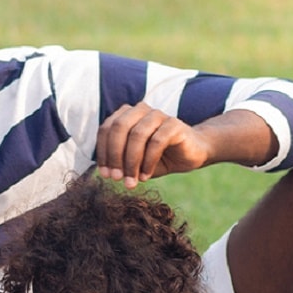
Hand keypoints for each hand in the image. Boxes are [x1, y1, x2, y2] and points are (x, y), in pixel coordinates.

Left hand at [95, 103, 215, 183]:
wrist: (190, 154)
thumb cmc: (157, 157)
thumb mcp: (133, 161)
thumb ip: (118, 161)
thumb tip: (103, 172)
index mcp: (126, 115)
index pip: (106, 129)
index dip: (103, 152)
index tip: (105, 174)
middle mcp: (140, 110)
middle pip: (119, 128)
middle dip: (115, 155)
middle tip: (115, 178)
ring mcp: (158, 115)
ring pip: (137, 134)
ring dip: (131, 161)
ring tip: (131, 181)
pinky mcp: (174, 124)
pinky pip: (156, 141)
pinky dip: (148, 161)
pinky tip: (146, 176)